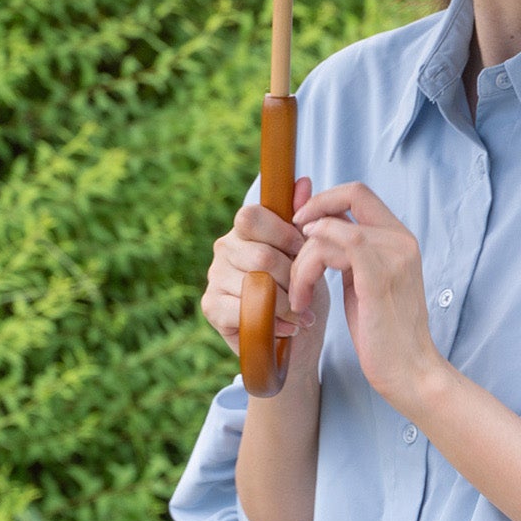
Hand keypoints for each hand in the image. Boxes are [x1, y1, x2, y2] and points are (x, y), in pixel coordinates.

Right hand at [201, 177, 330, 359]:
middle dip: (291, 277)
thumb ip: (303, 218)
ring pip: (254, 285)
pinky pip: (241, 310)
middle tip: (306, 291)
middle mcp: (224, 247)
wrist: (299, 339)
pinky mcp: (211, 306)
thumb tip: (304, 181)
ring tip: (301, 314)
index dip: (283, 234)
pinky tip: (285, 328)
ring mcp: (214, 276)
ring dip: (286, 304)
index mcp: (245, 228)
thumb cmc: (303, 289)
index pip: (252, 217)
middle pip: (260, 256)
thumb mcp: (309, 253)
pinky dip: (271, 322)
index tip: (304, 252)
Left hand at [289, 182, 443, 413]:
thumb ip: (347, 250)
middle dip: (312, 212)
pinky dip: (312, 260)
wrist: (410, 374)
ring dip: (303, 260)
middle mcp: (401, 240)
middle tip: (290, 248)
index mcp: (399, 238)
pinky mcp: (380, 276)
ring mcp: (394, 256)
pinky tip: (303, 287)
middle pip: (349, 195)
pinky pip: (340, 244)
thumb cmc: (383, 333)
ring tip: (299, 295)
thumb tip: (315, 224)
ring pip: (332, 229)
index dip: (325, 199)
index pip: (359, 192)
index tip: (302, 224)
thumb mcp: (363, 281)